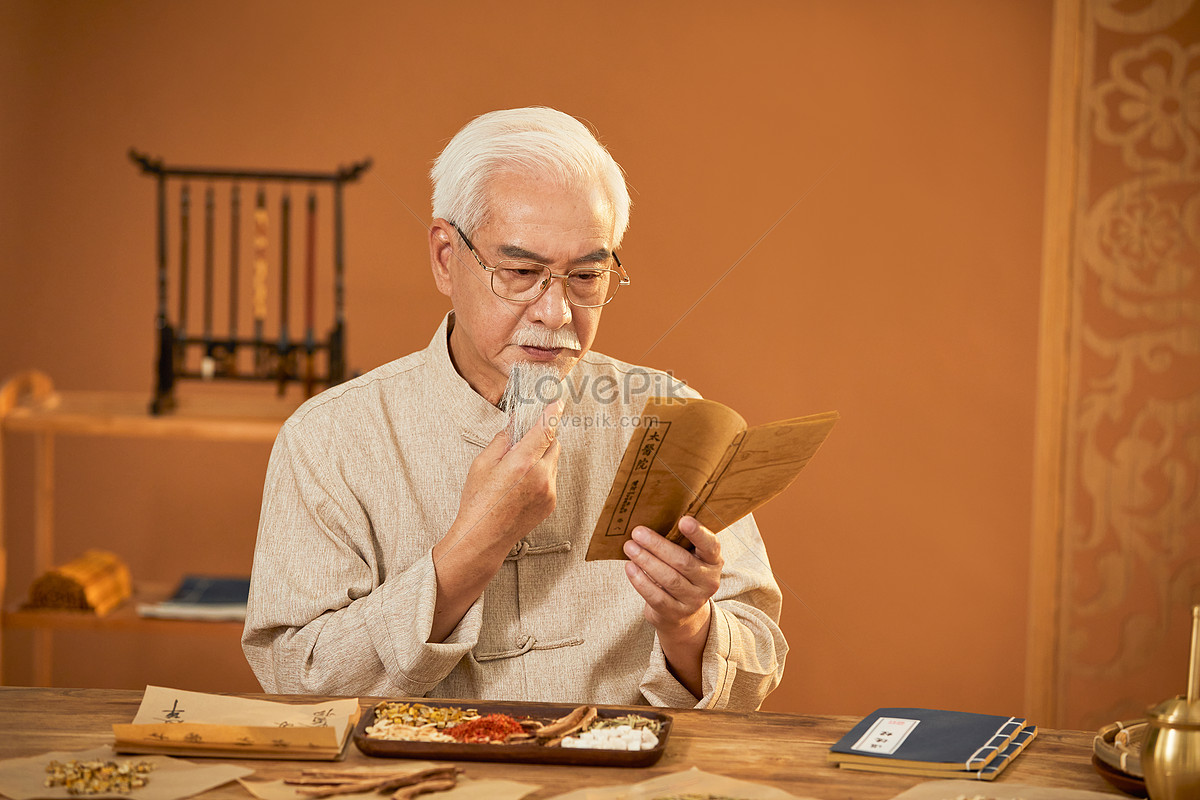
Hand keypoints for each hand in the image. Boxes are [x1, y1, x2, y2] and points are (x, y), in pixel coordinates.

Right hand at [452, 399, 562, 549]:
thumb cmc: (478, 502)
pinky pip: (551, 479)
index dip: (553, 413)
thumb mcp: (482, 464)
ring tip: (517, 472)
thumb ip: (503, 440)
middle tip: (523, 443)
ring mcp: (549, 491)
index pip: (545, 429)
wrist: (484, 538)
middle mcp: (541, 476)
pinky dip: (541, 475)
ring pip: (553, 462)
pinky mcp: (552, 503)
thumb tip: (516, 423)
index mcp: (522, 463)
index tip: (558, 402)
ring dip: (541, 458)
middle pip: (553, 444)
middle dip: (542, 438)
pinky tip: (521, 486)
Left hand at [623, 516, 723, 695]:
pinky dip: (641, 581)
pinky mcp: (676, 613)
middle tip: (637, 532)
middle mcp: (709, 581)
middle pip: (682, 562)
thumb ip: (679, 541)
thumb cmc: (681, 573)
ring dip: (646, 561)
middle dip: (658, 546)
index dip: (698, 533)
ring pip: (669, 579)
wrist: (683, 614)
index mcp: (714, 561)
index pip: (711, 545)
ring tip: (629, 547)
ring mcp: (694, 600)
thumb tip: (651, 521)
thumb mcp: (689, 556)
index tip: (683, 520)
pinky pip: (656, 596)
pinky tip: (630, 567)